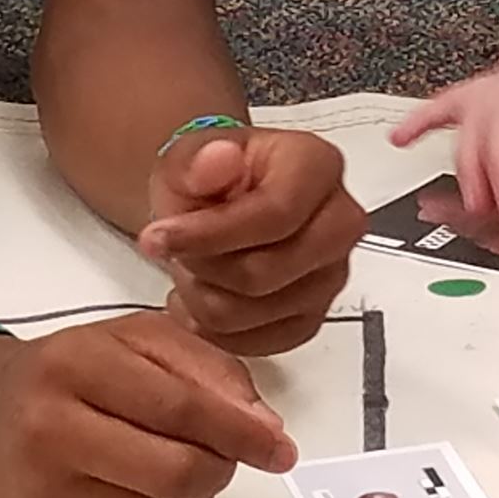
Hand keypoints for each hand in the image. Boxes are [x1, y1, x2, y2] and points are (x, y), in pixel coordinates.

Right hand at [0, 310, 295, 497]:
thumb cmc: (67, 371)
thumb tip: (263, 427)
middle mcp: (54, 431)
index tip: (282, 447)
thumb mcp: (131, 338)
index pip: (180, 407)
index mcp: (78, 365)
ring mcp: (49, 495)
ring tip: (181, 471)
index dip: (242, 431)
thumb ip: (205, 367)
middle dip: (223, 467)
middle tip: (224, 453)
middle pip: (179, 473)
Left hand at [139, 130, 364, 356]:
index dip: (210, 234)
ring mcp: (331, 274)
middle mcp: (339, 221)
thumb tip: (218, 159)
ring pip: (255, 312)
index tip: (159, 238)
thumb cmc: (211, 177)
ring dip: (204, 297)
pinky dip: (216, 328)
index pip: (275, 213)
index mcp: (317, 166)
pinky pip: (258, 342)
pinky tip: (202, 294)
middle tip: (175, 250)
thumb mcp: (188, 155)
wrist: (219, 202)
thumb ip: (199, 160)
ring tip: (189, 268)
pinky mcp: (313, 316)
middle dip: (204, 268)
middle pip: (267, 272)